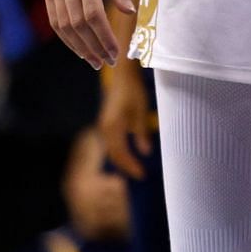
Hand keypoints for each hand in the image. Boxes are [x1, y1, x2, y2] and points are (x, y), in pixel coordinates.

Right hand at [42, 0, 131, 67]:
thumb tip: (129, 13)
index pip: (93, 15)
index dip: (104, 37)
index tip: (115, 52)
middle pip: (77, 25)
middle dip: (92, 47)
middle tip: (106, 62)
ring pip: (62, 25)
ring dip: (78, 46)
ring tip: (93, 59)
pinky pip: (55, 18)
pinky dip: (66, 35)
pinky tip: (79, 44)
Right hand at [98, 58, 152, 179]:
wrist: (123, 76)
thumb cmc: (134, 91)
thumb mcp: (142, 111)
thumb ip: (142, 132)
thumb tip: (146, 153)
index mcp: (113, 126)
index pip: (121, 153)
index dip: (131, 166)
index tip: (142, 175)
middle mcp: (104, 128)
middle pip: (114, 154)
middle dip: (126, 166)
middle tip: (140, 175)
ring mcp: (103, 126)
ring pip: (111, 149)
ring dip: (122, 160)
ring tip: (135, 169)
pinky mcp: (106, 123)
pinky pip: (111, 143)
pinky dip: (119, 152)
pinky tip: (128, 155)